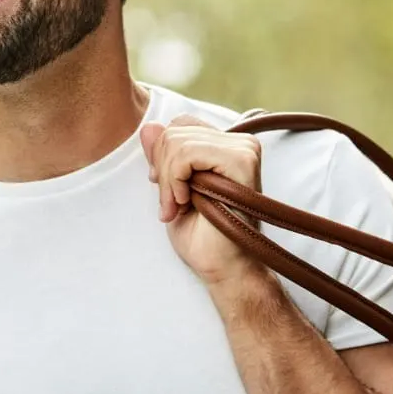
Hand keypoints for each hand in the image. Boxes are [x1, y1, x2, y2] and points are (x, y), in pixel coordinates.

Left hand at [139, 115, 275, 292]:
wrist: (223, 269)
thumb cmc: (202, 237)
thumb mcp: (171, 189)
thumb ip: (162, 157)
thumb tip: (148, 126)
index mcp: (226, 147)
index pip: (180, 125)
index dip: (163, 156)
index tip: (165, 188)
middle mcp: (240, 143)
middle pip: (174, 131)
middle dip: (162, 170)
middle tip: (172, 204)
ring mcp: (244, 150)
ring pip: (177, 142)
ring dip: (168, 180)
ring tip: (179, 206)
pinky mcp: (242, 161)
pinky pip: (186, 153)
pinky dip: (175, 180)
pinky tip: (187, 202)